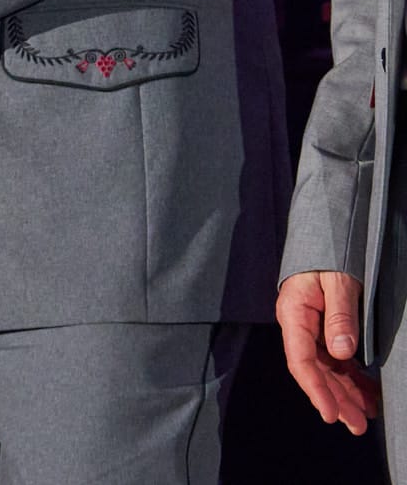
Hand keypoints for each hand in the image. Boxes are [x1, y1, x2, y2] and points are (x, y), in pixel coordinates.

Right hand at [278, 269, 378, 433]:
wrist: (327, 235)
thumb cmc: (329, 255)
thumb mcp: (337, 280)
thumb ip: (339, 315)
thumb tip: (343, 353)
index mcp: (294, 314)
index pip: (301, 360)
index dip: (316, 389)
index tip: (332, 413)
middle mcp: (299, 326)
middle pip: (315, 371)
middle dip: (335, 399)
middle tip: (356, 425)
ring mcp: (312, 329)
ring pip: (327, 368)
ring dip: (345, 393)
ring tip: (365, 416)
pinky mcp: (326, 328)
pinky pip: (337, 359)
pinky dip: (352, 377)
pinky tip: (367, 393)